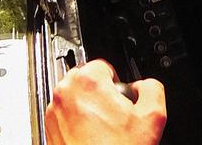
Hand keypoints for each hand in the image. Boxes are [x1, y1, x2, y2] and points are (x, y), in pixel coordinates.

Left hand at [45, 59, 165, 144]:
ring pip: (75, 98)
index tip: (121, 99)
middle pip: (86, 80)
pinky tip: (92, 139)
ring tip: (103, 130)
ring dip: (88, 108)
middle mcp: (65, 93)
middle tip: (114, 116)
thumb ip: (151, 88)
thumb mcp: (152, 117)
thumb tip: (144, 86)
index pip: (104, 65)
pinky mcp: (48, 129)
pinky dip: (76, 124)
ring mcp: (54, 112)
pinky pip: (65, 116)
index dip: (117, 83)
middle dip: (101, 94)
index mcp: (88, 81)